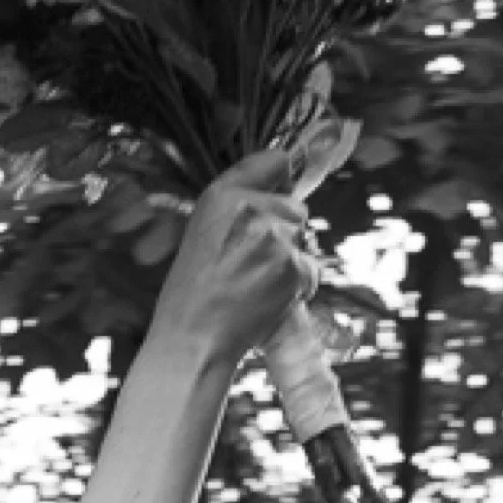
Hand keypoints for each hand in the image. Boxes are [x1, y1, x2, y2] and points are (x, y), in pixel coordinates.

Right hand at [150, 148, 322, 366]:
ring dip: (290, 261)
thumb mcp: (201, 235)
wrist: (193, 342)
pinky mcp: (293, 267)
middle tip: (253, 264)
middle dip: (284, 232)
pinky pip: (311, 269)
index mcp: (222, 196)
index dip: (281, 178)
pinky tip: (268, 299)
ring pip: (303, 239)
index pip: (275, 160)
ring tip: (256, 285)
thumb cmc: (191, 297)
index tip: (281, 190)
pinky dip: (297, 286)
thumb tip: (281, 188)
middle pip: (295, 207)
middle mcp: (251, 209)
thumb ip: (237, 208)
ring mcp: (275, 238)